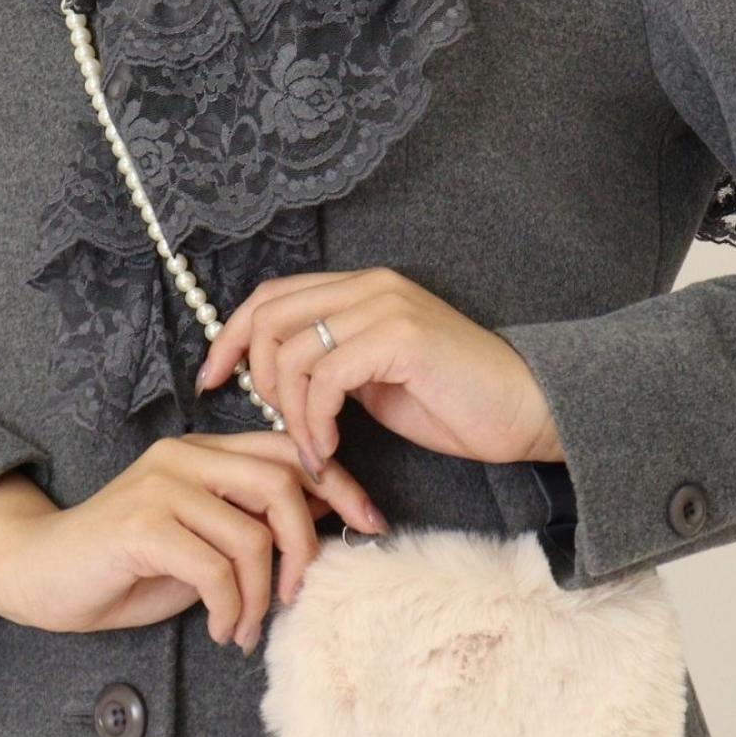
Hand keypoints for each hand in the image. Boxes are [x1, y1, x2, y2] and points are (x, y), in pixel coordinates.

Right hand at [0, 431, 387, 653]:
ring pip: (251, 535)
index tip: (371, 526)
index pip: (291, 451)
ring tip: (249, 627)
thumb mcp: (204, 542)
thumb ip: (253, 526)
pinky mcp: (140, 526)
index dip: (340, 485)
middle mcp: (186, 457)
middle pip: (283, 484)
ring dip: (262, 596)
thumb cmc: (126, 565)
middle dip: (306, 548)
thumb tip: (326, 527)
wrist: (38, 573)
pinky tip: (223, 630)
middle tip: (298, 598)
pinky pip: (215, 567)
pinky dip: (231, 608)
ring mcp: (161, 487)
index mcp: (206, 453)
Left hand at [194, 266, 565, 476]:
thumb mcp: (376, 382)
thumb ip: (331, 370)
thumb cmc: (456, 404)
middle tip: (278, 428)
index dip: (230, 337)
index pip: (270, 296)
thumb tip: (279, 388)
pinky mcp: (399, 338)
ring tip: (314, 450)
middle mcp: (369, 286)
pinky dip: (315, 421)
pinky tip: (331, 450)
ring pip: (292, 354)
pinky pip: (325, 379)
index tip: (210, 380)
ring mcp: (385, 307)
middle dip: (256, 380)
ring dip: (291, 414)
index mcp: (360, 290)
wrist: (525, 410)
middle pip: (269, 318)